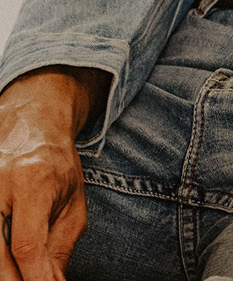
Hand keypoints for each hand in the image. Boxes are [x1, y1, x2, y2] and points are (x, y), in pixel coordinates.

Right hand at [0, 68, 102, 280]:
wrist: (30, 123)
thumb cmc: (55, 163)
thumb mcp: (71, 201)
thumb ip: (61, 245)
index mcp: (32, 183)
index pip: (27, 246)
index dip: (35, 277)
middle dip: (17, 280)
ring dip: (7, 270)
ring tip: (25, 272)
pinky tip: (10, 259)